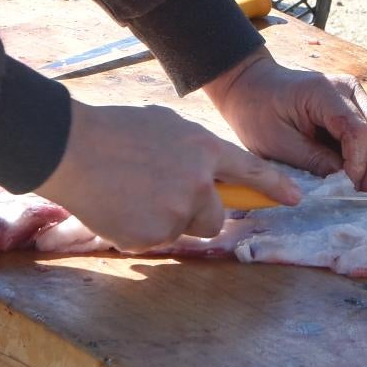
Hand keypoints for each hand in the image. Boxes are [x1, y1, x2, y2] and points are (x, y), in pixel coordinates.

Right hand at [35, 101, 304, 250]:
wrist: (72, 148)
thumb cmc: (114, 130)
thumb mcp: (165, 125)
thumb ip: (193, 150)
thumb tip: (205, 170)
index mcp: (203, 149)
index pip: (251, 172)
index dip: (273, 187)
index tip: (293, 199)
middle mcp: (197, 184)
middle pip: (215, 218)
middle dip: (196, 214)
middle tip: (164, 197)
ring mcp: (175, 213)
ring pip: (181, 230)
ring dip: (164, 220)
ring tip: (131, 193)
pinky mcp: (151, 236)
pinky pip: (153, 241)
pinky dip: (138, 230)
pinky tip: (118, 206)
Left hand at [202, 51, 366, 189]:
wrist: (251, 85)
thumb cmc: (257, 111)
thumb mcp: (276, 143)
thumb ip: (313, 161)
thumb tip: (345, 182)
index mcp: (325, 92)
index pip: (357, 129)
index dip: (361, 162)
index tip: (353, 188)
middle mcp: (349, 89)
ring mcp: (356, 96)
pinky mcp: (356, 108)